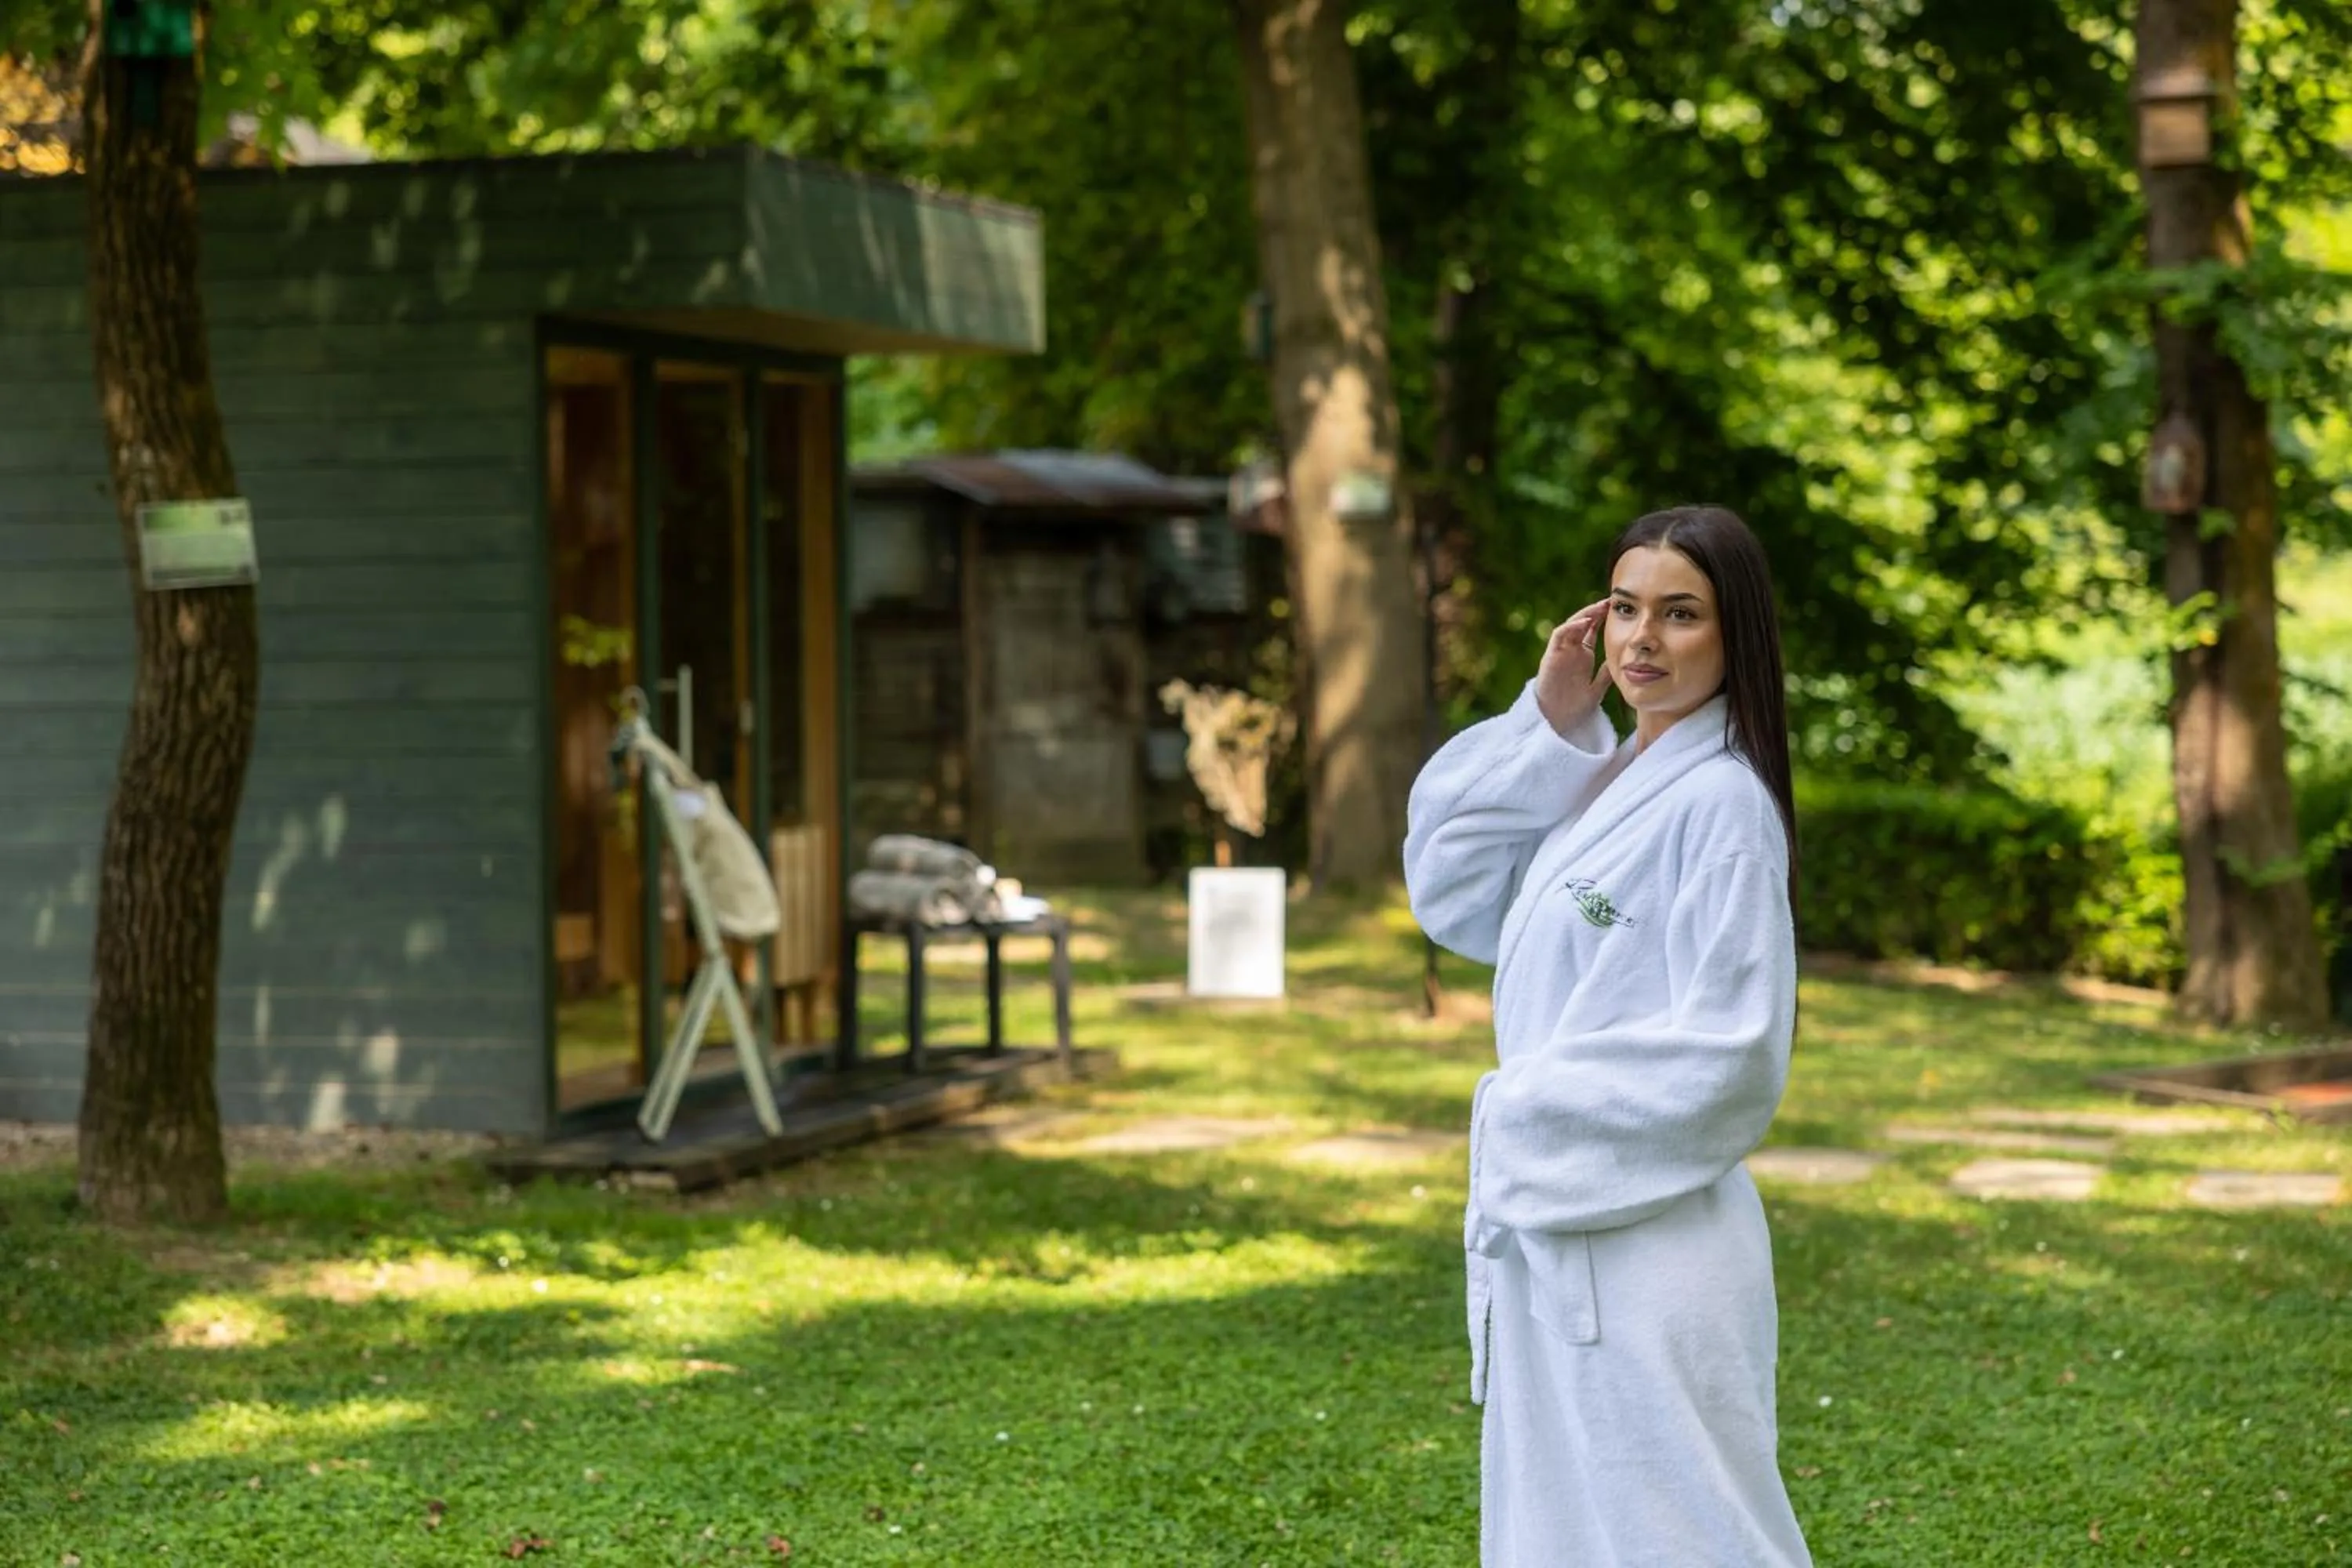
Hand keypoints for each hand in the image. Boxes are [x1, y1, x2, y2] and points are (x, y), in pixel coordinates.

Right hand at [1535, 597, 1612, 735]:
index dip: (1603, 618)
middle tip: (1611, 601)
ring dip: (1585, 614)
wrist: (1557, 721)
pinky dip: (1572, 626)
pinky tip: (1586, 622)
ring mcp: (1561, 651)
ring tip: (1600, 606)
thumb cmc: (1575, 707)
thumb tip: (1624, 662)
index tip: (1619, 610)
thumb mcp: (1598, 688)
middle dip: (1596, 611)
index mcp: (1582, 655)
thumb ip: (1606, 674)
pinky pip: (1560, 635)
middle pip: (1583, 623)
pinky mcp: (1551, 655)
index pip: (1592, 631)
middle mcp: (1571, 650)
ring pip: (1572, 625)